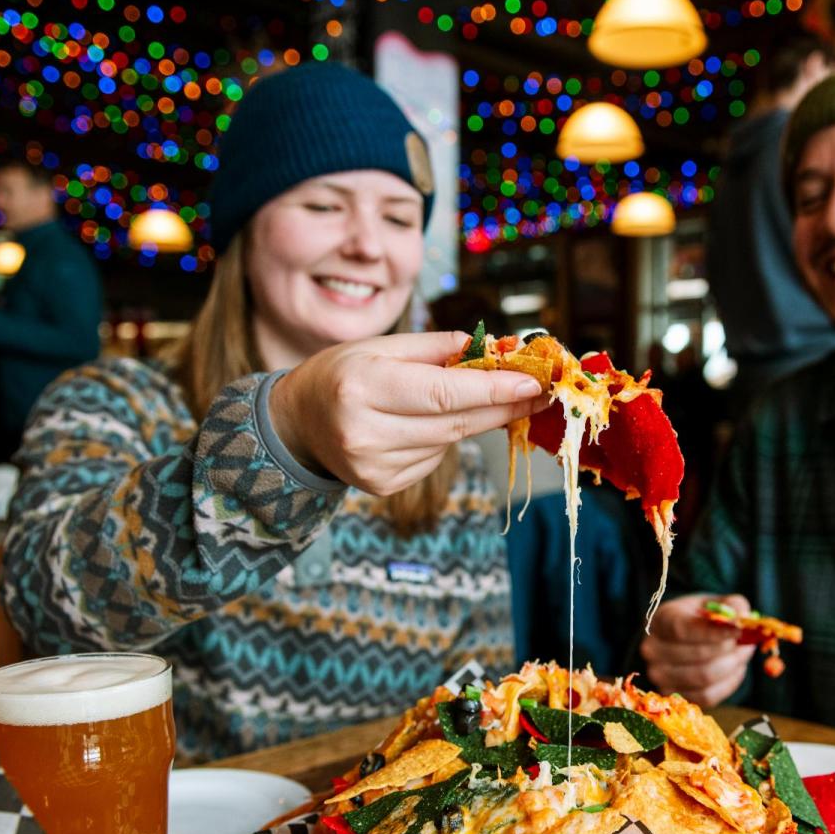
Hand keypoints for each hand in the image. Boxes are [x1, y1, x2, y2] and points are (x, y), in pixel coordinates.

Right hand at [270, 330, 548, 495]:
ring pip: (447, 442)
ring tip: (454, 400)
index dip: (493, 390)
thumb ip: (437, 347)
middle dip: (500, 408)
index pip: (443, 393)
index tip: (532, 384)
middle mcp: (364, 431)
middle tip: (535, 395)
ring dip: (467, 421)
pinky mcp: (381, 486)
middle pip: (454, 423)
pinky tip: (419, 425)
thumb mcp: (381, 347)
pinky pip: (433, 459)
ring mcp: (371, 466)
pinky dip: (440, 439)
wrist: (299, 422)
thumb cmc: (343, 374)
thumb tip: (494, 349)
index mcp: (362, 387)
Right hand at [640, 592, 754, 705]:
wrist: (681, 640)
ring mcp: (659, 675)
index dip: (714, 632)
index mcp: (660, 620)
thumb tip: (744, 618)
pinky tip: (735, 669)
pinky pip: (707, 696)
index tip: (739, 629)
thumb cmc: (698, 619)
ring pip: (704, 678)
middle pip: (698, 656)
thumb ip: (732, 605)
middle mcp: (653, 649)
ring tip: (742, 654)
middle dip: (729, 650)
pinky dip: (728, 683)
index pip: (683, 630)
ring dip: (732, 667)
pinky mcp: (673, 696)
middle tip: (747, 642)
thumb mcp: (713, 603)